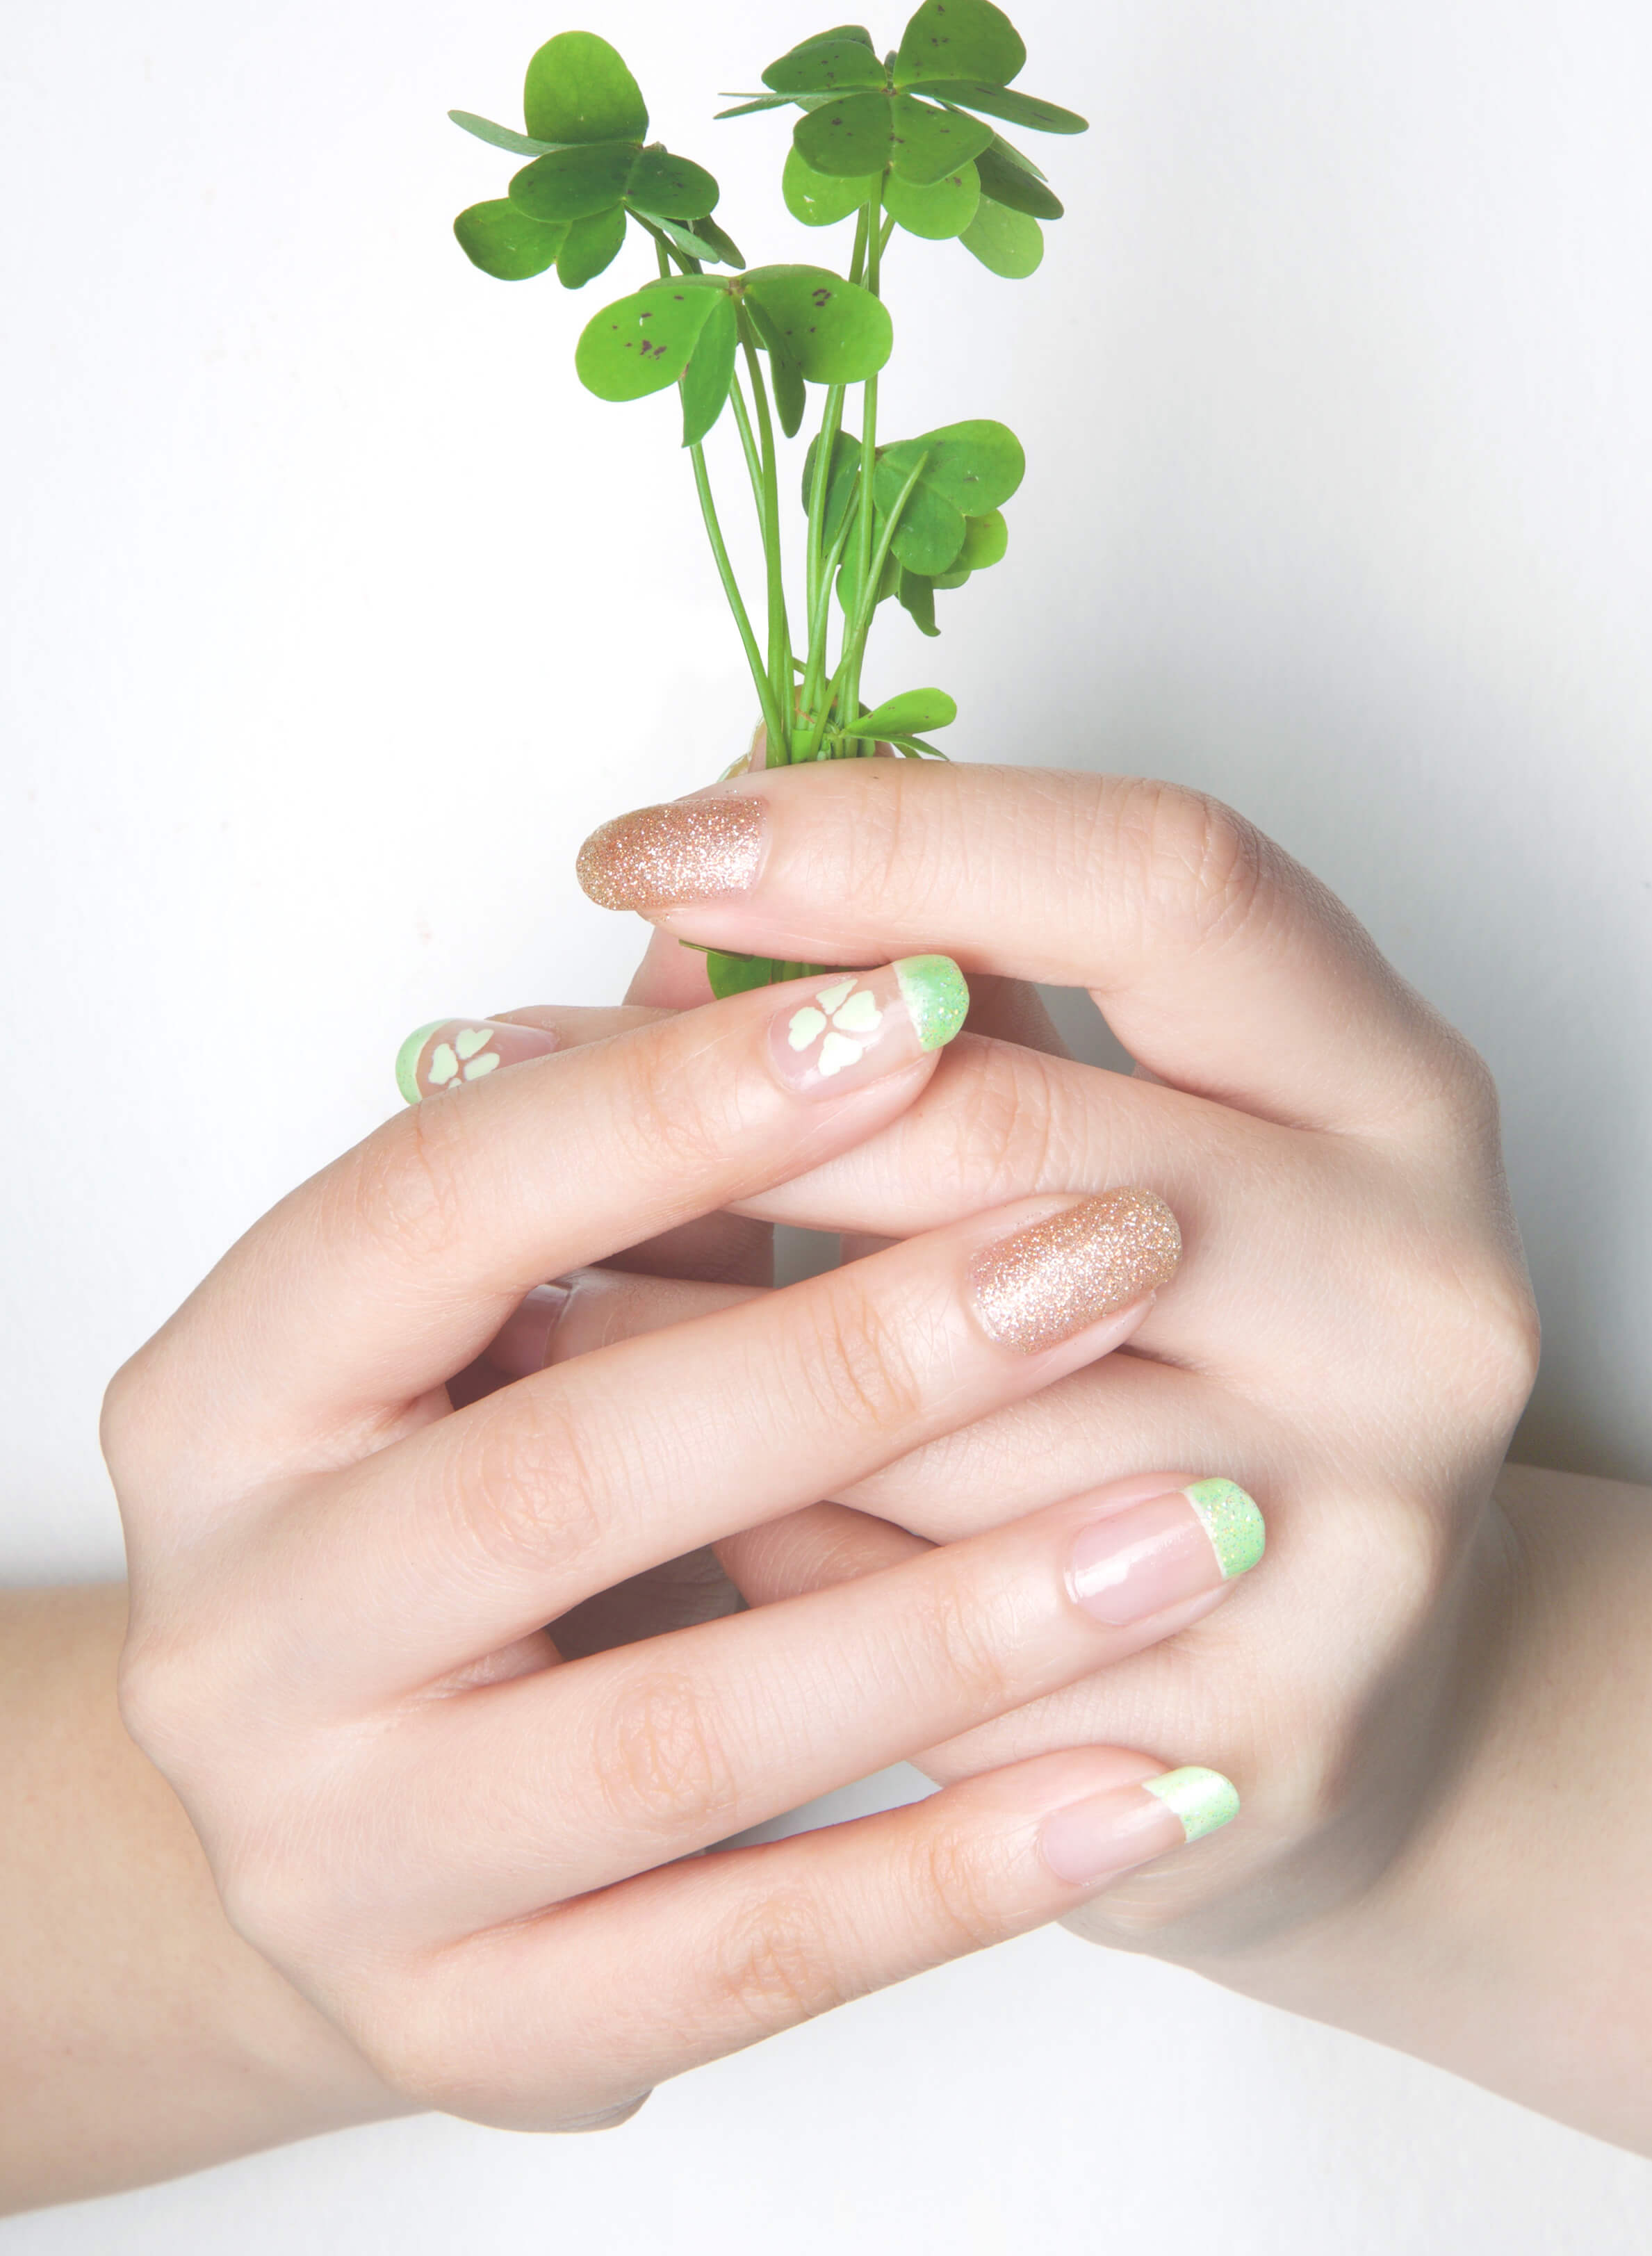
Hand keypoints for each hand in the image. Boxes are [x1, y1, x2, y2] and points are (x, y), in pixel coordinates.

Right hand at [104, 955, 1261, 2129]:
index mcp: (224, 1402)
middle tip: (1119, 1249)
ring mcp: (340, 1859)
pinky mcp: (473, 2042)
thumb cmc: (459, 1504)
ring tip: (1195, 1521)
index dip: (672, 1103)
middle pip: (557, 1471)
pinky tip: (1153, 1789)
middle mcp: (240, 1633)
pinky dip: (962, 1875)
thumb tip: (821, 917)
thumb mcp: (493, 1316)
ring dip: (957, 1623)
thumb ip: (633, 1141)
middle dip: (856, 1351)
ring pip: (673, 1739)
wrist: (360, 1819)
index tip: (912, 1002)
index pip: (432, 1210)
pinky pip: (743, 1966)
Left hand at [569, 764, 1538, 1967]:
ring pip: (930, 1408)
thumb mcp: (1117, 1133)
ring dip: (671, 1343)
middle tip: (492, 1064)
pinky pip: (914, 1631)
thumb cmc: (1188, 1352)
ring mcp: (1361, 1529)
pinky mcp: (1261, 1736)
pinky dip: (767, 1557)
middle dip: (717, 1107)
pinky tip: (669, 1517)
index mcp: (1394, 1093)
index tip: (653, 844)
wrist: (1332, 1673)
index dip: (894, 832)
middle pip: (1011, 1142)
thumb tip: (705, 817)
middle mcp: (1418, 1294)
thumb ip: (941, 989)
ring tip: (515, 1302)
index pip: (1161, 881)